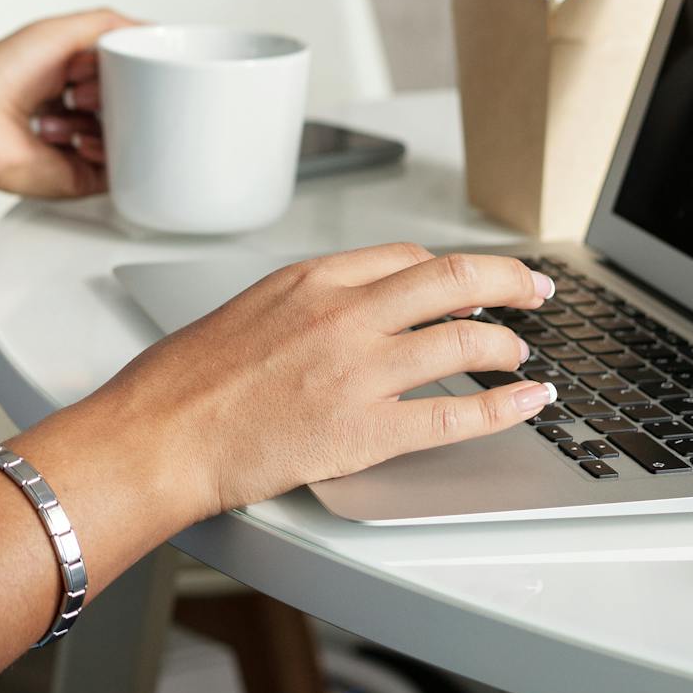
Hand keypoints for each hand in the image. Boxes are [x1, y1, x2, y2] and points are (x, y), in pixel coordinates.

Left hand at [0, 8, 137, 199]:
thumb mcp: (58, 30)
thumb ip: (110, 24)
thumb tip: (151, 31)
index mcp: (70, 74)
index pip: (123, 69)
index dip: (122, 62)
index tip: (109, 60)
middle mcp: (75, 109)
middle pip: (129, 101)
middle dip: (113, 91)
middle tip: (83, 87)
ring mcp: (80, 142)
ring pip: (127, 134)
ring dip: (104, 118)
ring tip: (70, 109)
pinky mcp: (82, 175)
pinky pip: (121, 170)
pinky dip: (106, 152)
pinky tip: (79, 140)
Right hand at [101, 243, 558, 519]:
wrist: (157, 435)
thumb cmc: (181, 383)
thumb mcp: (245, 312)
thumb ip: (303, 307)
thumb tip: (345, 316)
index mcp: (311, 279)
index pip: (407, 258)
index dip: (452, 270)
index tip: (472, 279)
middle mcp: (344, 314)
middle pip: (455, 278)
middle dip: (509, 281)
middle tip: (534, 291)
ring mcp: (360, 371)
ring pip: (467, 340)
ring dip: (508, 346)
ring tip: (522, 357)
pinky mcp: (366, 430)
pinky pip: (458, 414)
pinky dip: (506, 407)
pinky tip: (528, 403)